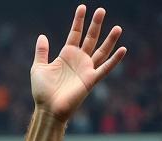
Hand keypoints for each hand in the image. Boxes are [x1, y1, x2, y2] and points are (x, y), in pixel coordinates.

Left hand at [31, 5, 125, 122]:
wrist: (47, 109)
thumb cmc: (42, 92)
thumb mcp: (38, 68)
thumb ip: (41, 52)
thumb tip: (42, 36)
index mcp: (67, 55)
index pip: (75, 34)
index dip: (78, 21)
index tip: (82, 7)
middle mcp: (78, 60)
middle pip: (90, 38)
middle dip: (96, 24)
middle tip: (101, 10)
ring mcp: (86, 70)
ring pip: (101, 51)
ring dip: (110, 40)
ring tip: (117, 27)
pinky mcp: (90, 80)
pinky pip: (105, 69)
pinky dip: (114, 60)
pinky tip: (123, 50)